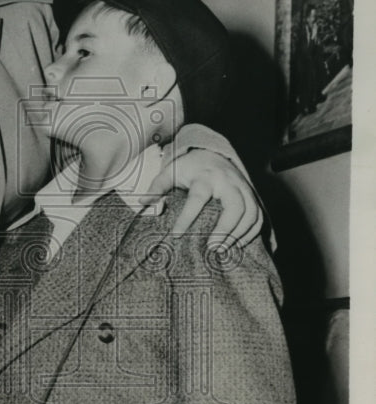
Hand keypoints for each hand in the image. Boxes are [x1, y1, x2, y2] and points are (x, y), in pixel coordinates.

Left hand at [139, 148, 262, 248]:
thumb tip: (144, 202)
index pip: (197, 198)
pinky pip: (258, 215)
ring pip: (251, 212)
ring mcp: (243, 188)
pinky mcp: (252, 195)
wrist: (212, 154)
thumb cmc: (189, 168)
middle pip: (235, 205)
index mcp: (205, 176)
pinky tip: (238, 245)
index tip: (176, 235)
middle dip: (225, 229)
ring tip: (223, 250)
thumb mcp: (170, 172)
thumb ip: (157, 187)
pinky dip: (252, 232)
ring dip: (240, 234)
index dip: (187, 217)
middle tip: (212, 247)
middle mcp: (228, 181)